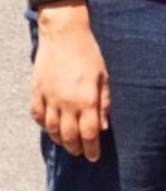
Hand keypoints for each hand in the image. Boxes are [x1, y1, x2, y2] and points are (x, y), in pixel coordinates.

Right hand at [31, 3, 109, 160]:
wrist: (64, 34)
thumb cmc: (88, 52)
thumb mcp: (103, 76)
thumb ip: (104, 102)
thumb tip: (103, 126)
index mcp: (86, 99)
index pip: (89, 133)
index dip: (92, 149)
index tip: (93, 157)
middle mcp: (67, 103)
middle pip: (69, 136)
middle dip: (76, 148)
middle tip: (80, 151)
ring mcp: (50, 98)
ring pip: (52, 130)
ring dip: (60, 140)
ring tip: (66, 143)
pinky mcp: (37, 92)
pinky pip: (38, 116)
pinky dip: (44, 125)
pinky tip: (50, 126)